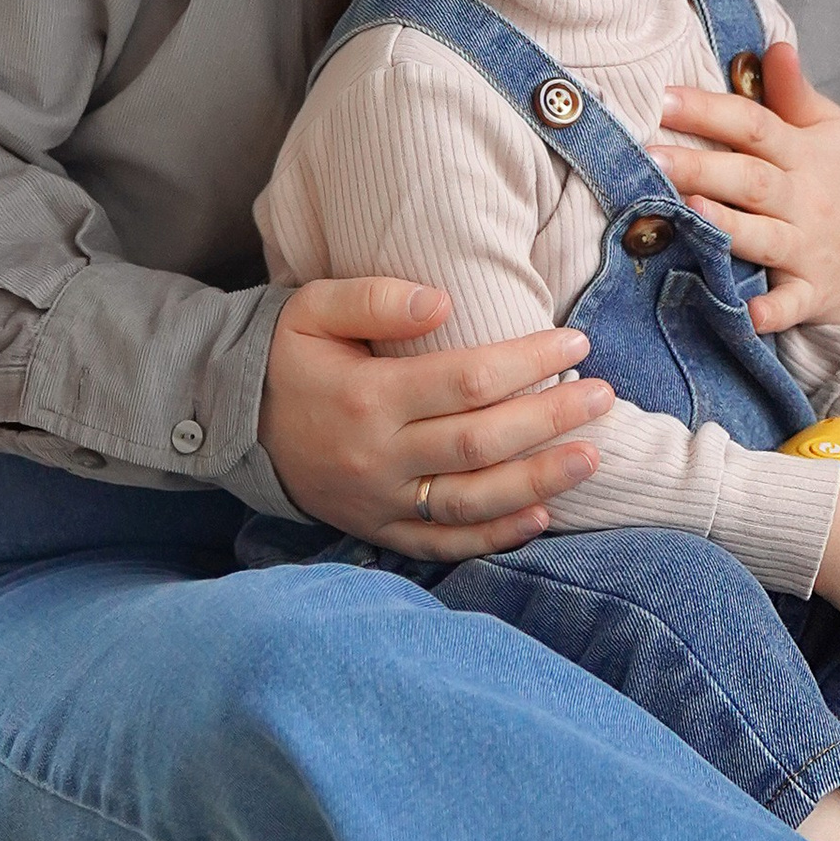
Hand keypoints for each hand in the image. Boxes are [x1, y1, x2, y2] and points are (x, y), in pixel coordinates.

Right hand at [258, 277, 610, 559]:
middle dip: (550, 419)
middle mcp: (377, 457)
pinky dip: (493, 537)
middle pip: (480, 443)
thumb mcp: (312, 307)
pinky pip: (441, 543)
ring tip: (592, 458)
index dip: (527, 362)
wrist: (234, 421)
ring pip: (471, 502)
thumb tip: (443, 300)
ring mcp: (378, 502)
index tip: (576, 341)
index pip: (466, 381)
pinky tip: (541, 518)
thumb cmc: (288, 354)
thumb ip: (375, 297)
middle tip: (605, 395)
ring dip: (538, 483)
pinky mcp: (377, 531)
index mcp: (367, 397)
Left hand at [652, 40, 839, 330]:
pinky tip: (748, 315)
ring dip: (726, 225)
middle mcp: (805, 199)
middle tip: (648, 157)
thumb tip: (772, 45)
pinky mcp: (815, 293)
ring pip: (764, 237)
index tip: (662, 99)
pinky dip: (773, 312)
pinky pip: (793, 304)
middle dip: (700, 166)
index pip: (755, 125)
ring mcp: (810, 248)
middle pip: (750, 179)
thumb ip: (795, 94)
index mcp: (804, 153)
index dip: (710, 110)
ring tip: (686, 210)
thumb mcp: (833, 130)